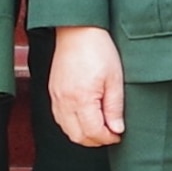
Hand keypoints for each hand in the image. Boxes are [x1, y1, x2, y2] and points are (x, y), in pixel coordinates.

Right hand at [49, 27, 126, 147]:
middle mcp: (64, 102)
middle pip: (78, 137)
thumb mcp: (114, 79)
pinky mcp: (53, 92)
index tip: (118, 134)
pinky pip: (60, 118)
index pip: (93, 132)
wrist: (77, 30)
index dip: (108, 138)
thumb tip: (117, 129)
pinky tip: (85, 117)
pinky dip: (72, 124)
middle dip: (96, 140)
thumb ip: (115, 107)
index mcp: (81, 99)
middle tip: (110, 132)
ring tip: (100, 125)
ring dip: (83, 134)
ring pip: (67, 130)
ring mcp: (56, 98)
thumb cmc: (98, 50)